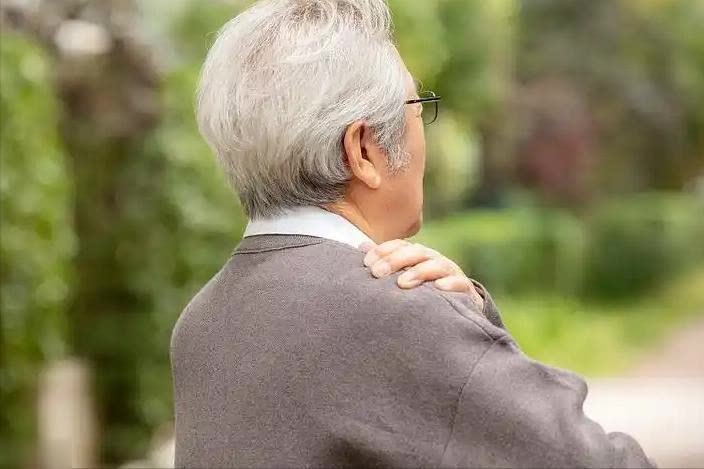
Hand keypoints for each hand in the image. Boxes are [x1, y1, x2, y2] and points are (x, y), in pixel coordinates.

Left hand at [359, 239, 482, 305]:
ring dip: (418, 272)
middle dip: (395, 261)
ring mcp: (450, 272)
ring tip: (402, 283)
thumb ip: (386, 261)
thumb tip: (361, 247)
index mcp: (417, 254)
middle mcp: (433, 259)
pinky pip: (460, 283)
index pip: (400, 245)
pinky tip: (439, 288)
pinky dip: (450, 284)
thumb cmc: (422, 287)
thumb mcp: (403, 273)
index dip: (383, 250)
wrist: (458, 302)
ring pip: (435, 266)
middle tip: (377, 273)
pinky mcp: (464, 288)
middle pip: (415, 253)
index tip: (366, 263)